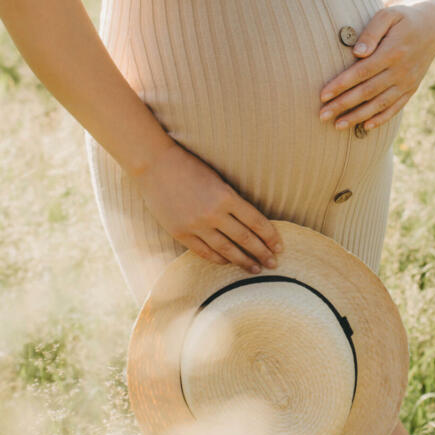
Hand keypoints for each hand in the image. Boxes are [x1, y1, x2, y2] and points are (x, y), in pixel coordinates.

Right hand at [130, 141, 283, 273]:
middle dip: (262, 253)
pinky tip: (228, 262)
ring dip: (243, 261)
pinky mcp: (180, 233)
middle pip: (245, 239)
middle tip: (274, 263)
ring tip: (256, 269)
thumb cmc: (190, 167)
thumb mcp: (218, 180)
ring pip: (226, 250)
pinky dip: (219, 259)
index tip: (279, 246)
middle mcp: (213, 214)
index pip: (256, 222)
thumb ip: (233, 201)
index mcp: (226, 196)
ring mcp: (195, 225)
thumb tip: (252, 224)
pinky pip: (204, 252)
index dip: (270, 236)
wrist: (155, 165)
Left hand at [319, 0, 434, 130]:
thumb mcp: (388, 15)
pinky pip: (396, 107)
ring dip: (358, 116)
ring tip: (338, 126)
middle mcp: (401, 70)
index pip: (362, 72)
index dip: (342, 85)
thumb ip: (372, 32)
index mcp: (393, 52)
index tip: (323, 95)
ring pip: (380, 104)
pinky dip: (381, 118)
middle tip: (322, 115)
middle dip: (343, 105)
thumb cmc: (402, 17)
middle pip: (367, 92)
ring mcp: (407, 82)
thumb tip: (357, 53)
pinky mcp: (411, 88)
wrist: (431, 26)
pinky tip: (365, 127)